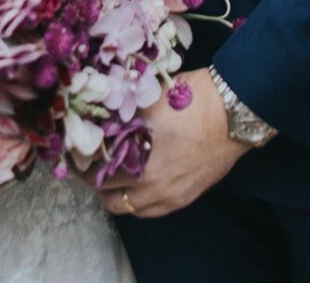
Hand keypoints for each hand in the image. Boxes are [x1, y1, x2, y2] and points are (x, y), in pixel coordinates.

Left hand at [94, 68, 251, 219]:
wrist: (234, 111)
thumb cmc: (193, 100)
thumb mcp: (149, 100)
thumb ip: (121, 115)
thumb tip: (97, 116)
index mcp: (141, 163)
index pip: (97, 172)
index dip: (83, 162)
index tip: (75, 152)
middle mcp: (154, 187)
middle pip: (109, 195)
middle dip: (96, 180)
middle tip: (90, 163)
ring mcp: (171, 196)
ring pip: (129, 208)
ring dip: (116, 193)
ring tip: (111, 173)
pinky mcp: (185, 198)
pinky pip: (151, 211)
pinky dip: (138, 201)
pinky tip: (135, 182)